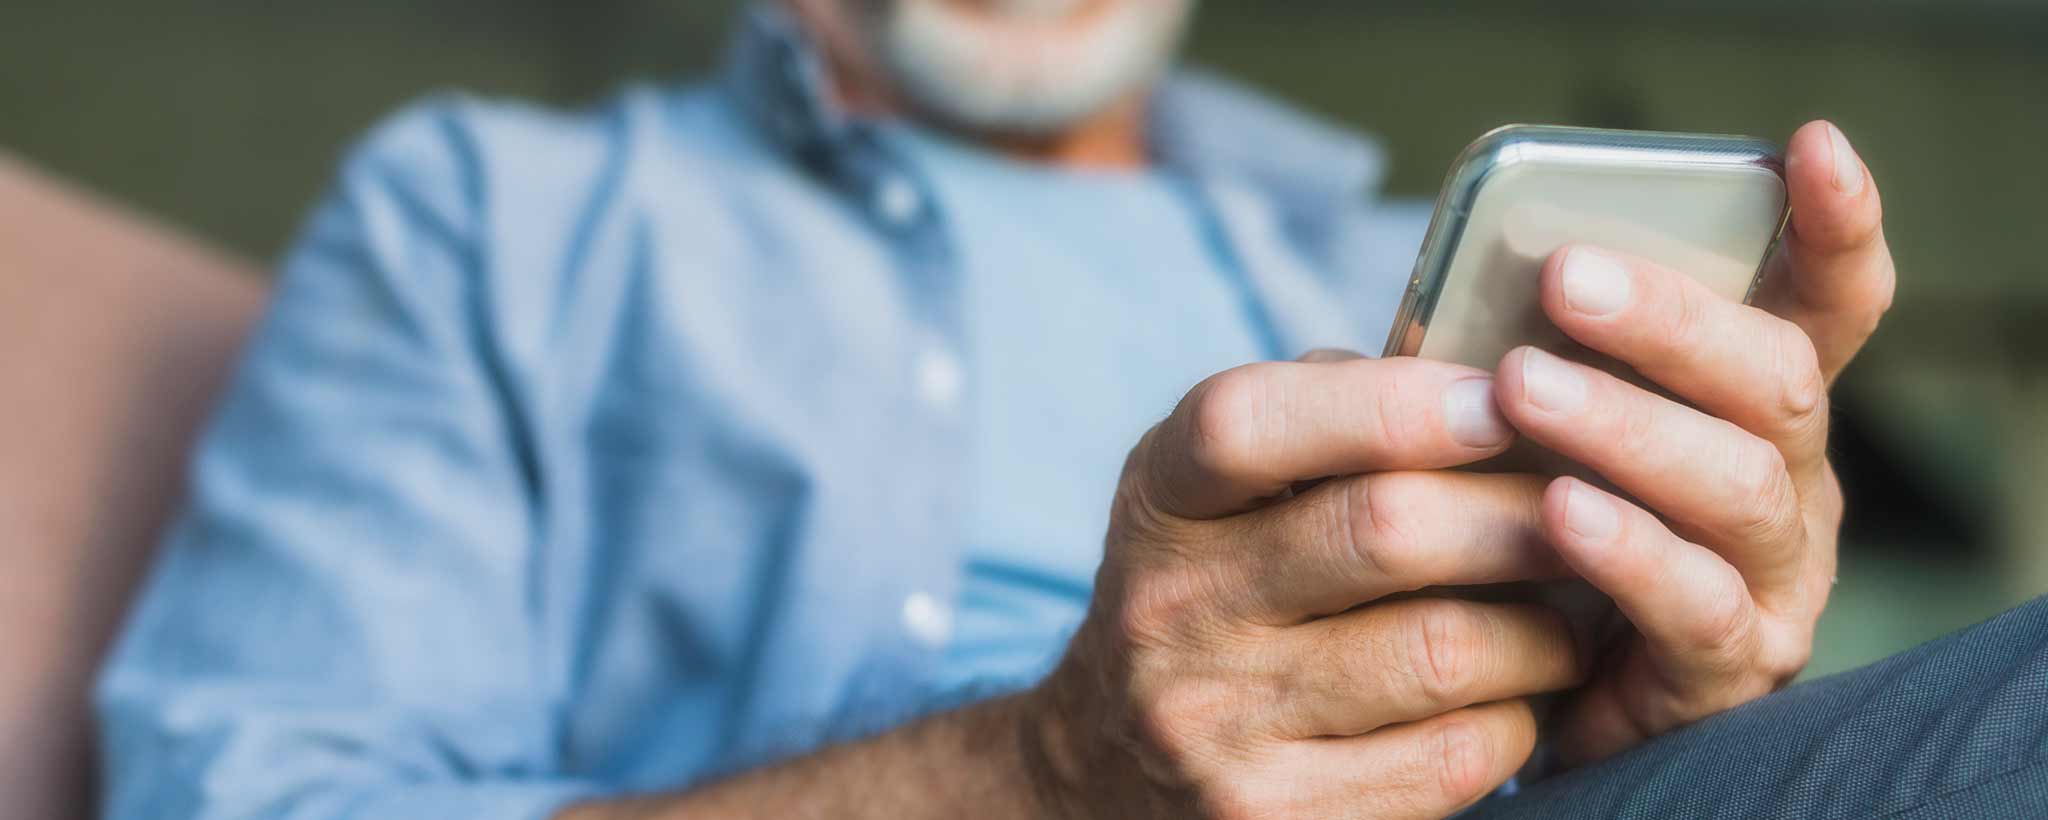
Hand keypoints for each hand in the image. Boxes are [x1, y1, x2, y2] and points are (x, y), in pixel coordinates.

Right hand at [1022, 353, 1588, 818]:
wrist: (1110, 765)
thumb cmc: (1215, 589)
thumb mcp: (1220, 489)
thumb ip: (1325, 419)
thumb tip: (1496, 376)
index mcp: (1159, 499)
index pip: (1248, 423)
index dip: (1389, 402)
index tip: (1501, 397)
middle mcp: (1170, 610)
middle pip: (1381, 530)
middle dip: (1518, 510)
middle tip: (1592, 504)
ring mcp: (1216, 726)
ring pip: (1444, 649)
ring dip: (1546, 623)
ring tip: (1576, 603)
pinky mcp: (1274, 819)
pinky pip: (1456, 755)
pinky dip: (1520, 715)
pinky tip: (1524, 692)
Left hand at [1490, 120, 1895, 763]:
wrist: (1511, 687)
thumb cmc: (1522, 522)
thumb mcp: (1530, 418)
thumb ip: (1537, 346)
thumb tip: (1484, 263)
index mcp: (1751, 402)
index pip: (1826, 303)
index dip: (1834, 226)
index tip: (1812, 148)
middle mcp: (1786, 479)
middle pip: (1777, 380)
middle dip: (1674, 322)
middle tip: (1565, 276)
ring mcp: (1771, 576)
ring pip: (1738, 486)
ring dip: (1627, 426)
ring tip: (1524, 387)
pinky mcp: (1726, 667)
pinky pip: (1694, 603)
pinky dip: (1627, 550)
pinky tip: (1559, 511)